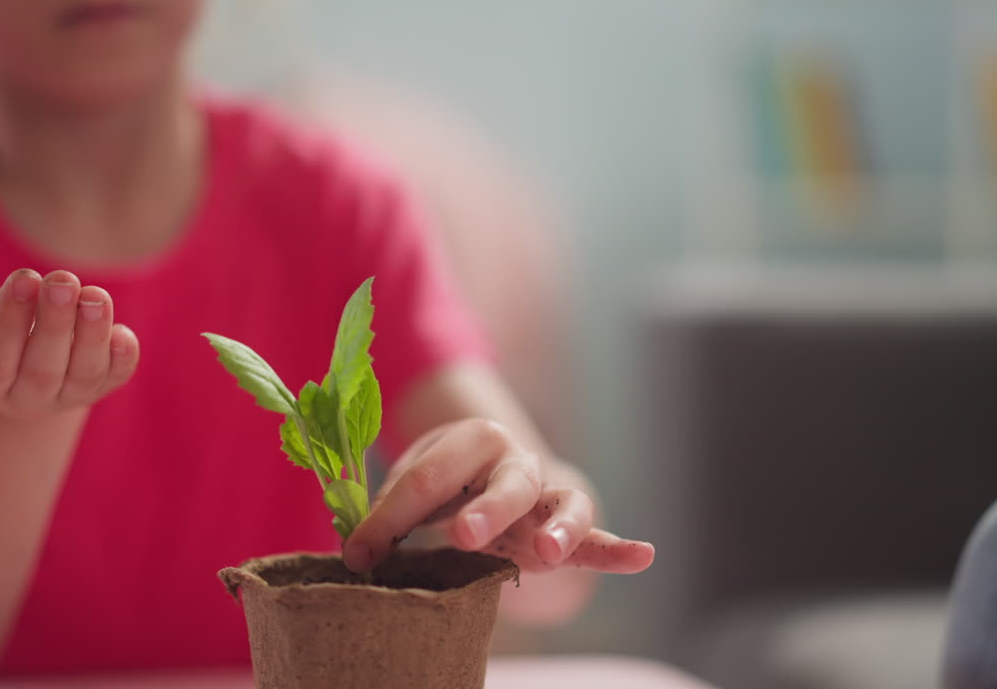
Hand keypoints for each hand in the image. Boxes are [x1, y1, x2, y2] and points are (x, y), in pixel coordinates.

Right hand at [0, 268, 139, 419]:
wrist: (25, 350)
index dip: (10, 320)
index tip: (24, 277)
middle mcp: (26, 398)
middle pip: (42, 369)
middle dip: (55, 322)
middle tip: (63, 280)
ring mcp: (68, 395)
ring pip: (83, 374)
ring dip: (92, 335)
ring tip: (95, 296)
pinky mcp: (102, 386)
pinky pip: (115, 378)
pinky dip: (123, 358)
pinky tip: (123, 332)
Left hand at [343, 418, 654, 574]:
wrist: (491, 474)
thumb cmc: (445, 486)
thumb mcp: (413, 491)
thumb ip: (387, 517)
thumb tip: (354, 556)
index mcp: (468, 441)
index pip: (428, 479)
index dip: (389, 519)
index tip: (359, 555)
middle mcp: (514, 460)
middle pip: (505, 483)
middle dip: (485, 510)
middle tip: (462, 535)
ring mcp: (547, 492)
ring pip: (560, 504)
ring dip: (555, 528)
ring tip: (547, 551)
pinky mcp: (570, 526)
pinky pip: (597, 537)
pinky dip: (618, 549)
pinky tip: (642, 556)